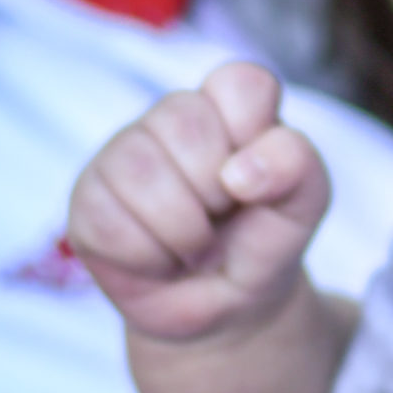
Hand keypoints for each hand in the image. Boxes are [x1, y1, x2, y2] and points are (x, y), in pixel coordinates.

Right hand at [65, 62, 330, 344]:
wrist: (226, 309)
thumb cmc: (263, 240)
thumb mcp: (304, 206)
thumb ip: (297, 167)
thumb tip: (240, 170)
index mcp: (231, 105)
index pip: (242, 83)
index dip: (254, 134)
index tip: (257, 180)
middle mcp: (173, 117)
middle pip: (185, 121)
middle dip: (216, 192)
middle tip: (223, 218)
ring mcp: (124, 153)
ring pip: (139, 168)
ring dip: (182, 229)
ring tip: (195, 245)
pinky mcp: (88, 198)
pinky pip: (107, 220)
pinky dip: (147, 257)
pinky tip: (160, 260)